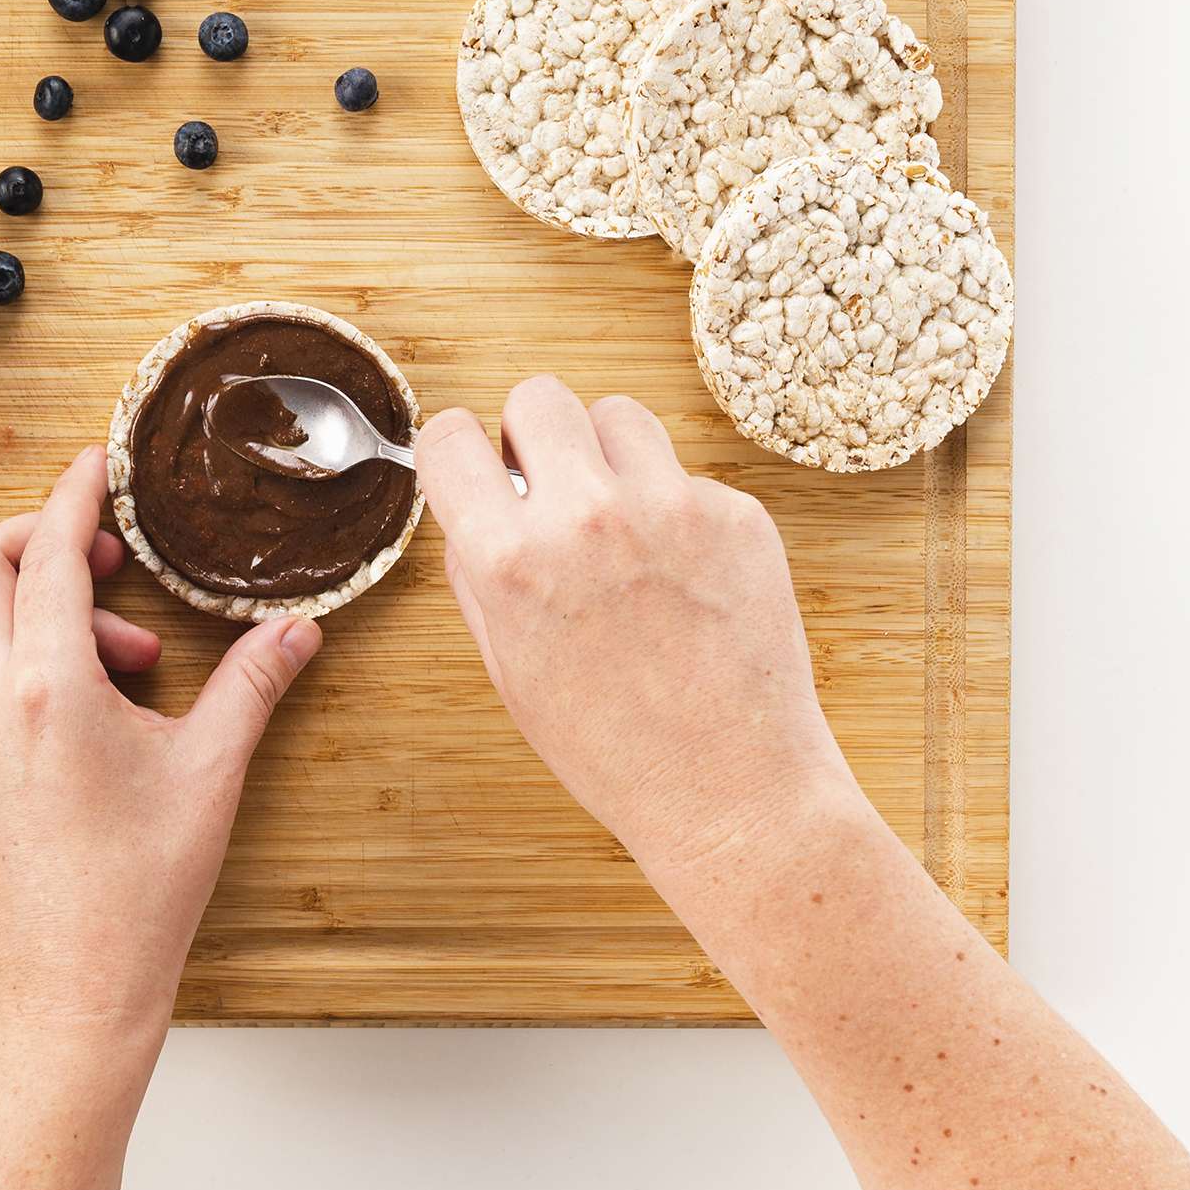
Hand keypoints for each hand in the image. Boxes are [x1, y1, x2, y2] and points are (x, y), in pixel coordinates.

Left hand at [0, 445, 320, 1045]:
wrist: (70, 995)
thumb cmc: (140, 893)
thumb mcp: (210, 775)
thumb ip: (253, 685)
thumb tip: (299, 629)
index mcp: (44, 689)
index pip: (46, 552)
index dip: (74, 497)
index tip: (97, 465)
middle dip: (42, 541)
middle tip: (114, 566)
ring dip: (45, 611)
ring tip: (132, 665)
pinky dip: (24, 661)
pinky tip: (92, 711)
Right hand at [414, 379, 858, 871]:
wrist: (731, 794)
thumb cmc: (612, 749)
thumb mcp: (507, 668)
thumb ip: (478, 574)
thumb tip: (473, 503)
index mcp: (510, 561)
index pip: (451, 436)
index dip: (457, 451)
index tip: (473, 467)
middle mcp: (587, 517)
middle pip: (538, 396)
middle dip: (532, 434)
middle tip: (548, 484)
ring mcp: (672, 508)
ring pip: (618, 415)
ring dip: (607, 455)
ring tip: (620, 522)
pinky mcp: (738, 516)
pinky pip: (687, 474)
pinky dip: (677, 510)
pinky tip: (683, 576)